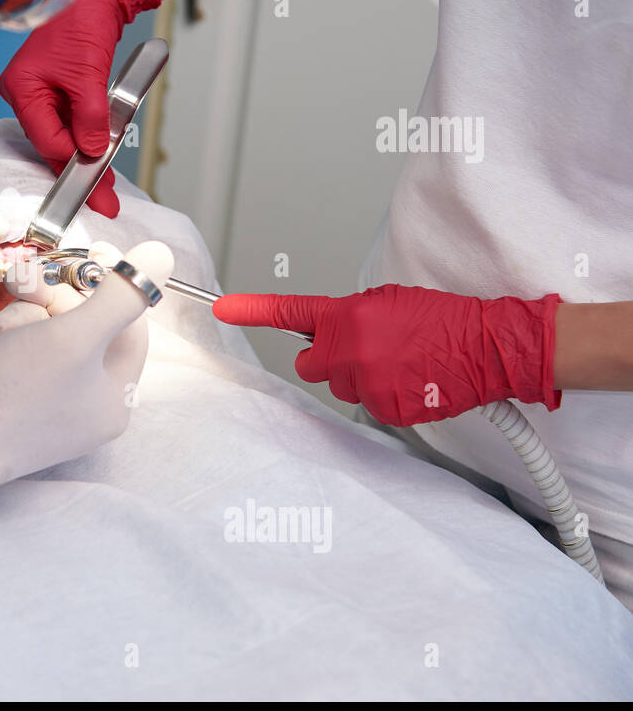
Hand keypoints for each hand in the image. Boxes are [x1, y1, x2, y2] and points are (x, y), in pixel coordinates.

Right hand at [0, 0, 160, 218]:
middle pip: (52, 142)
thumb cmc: (83, 18)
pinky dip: (88, 134)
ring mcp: (40, 90)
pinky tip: (104, 151)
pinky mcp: (57, 87)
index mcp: (21, 88)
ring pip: (63, 134)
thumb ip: (92, 118)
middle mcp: (25, 92)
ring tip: (108, 180)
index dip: (73, 164)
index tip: (96, 187)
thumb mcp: (89, 75)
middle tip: (104, 198)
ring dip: (86, 153)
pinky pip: (70, 119)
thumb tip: (93, 152)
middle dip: (80, 168)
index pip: (46, 139)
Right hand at [0, 242, 174, 563]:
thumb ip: (120, 295)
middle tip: (20, 281)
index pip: (130, 325)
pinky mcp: (7, 399)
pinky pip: (13, 352)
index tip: (90, 250)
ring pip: (41, 332)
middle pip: (82, 325)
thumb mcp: (74, 336)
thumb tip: (162, 255)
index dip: (111, 285)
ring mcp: (45, 403)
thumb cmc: (12, 393)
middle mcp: (85, 404)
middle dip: (48, 300)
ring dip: (15, 321)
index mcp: (114, 398)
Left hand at [213, 284, 561, 426]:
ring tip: (400, 363)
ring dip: (360, 378)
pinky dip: (385, 397)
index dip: (251, 310)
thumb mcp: (388, 301)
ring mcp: (366, 383)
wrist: (488, 346)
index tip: (221, 307)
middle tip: (364, 350)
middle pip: (310, 365)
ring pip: (341, 387)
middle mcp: (350, 351)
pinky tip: (410, 381)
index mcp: (347, 317)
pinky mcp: (385, 408)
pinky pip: (368, 405)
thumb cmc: (444, 320)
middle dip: (329, 360)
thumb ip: (348, 316)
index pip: (289, 313)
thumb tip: (327, 331)